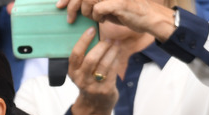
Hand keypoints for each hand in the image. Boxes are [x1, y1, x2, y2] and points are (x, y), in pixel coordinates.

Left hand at [58, 0, 174, 40]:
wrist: (149, 19)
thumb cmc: (127, 13)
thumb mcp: (106, 6)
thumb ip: (92, 2)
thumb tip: (73, 4)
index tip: (59, 5)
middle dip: (72, 5)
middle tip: (70, 18)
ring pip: (87, 0)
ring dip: (86, 12)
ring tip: (93, 17)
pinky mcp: (119, 3)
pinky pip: (97, 9)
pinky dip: (97, 16)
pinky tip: (103, 19)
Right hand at [68, 27, 118, 114]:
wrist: (94, 107)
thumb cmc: (89, 84)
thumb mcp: (81, 73)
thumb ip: (84, 59)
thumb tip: (96, 36)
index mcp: (72, 73)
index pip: (76, 54)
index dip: (83, 41)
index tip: (91, 30)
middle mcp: (81, 79)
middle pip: (91, 59)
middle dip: (102, 46)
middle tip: (109, 38)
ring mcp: (93, 86)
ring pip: (104, 64)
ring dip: (112, 51)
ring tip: (116, 43)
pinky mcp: (105, 89)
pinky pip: (113, 70)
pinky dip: (117, 59)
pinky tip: (118, 53)